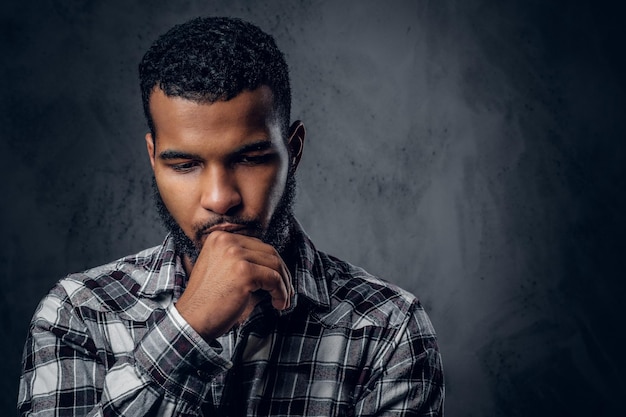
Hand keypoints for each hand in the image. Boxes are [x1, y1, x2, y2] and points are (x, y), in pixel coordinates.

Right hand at [175, 231, 292, 339]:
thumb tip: (275, 266)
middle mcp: (226, 241)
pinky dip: (281, 292)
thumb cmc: (208, 301)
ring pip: (275, 265)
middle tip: (285, 292)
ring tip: (282, 300)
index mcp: (220, 238)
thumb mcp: (222, 269)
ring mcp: (235, 255)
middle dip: (282, 273)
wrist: (191, 320)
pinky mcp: (244, 272)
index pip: (257, 245)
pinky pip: (274, 279)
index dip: (272, 264)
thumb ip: (243, 260)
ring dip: (284, 284)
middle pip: (269, 252)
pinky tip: (278, 304)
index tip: (278, 281)